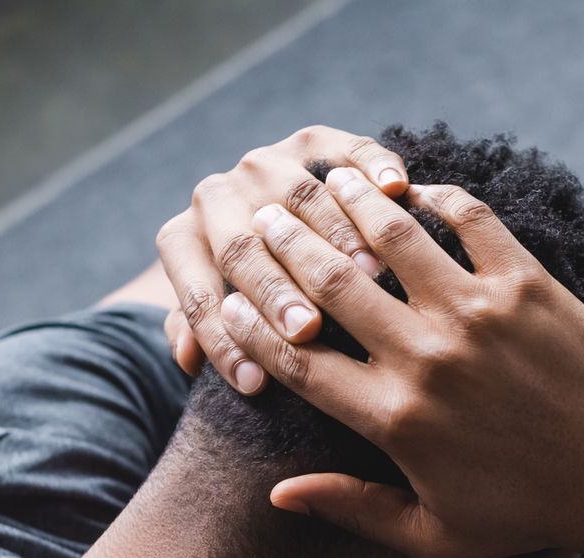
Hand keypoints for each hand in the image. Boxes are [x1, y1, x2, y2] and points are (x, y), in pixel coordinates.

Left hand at [156, 126, 410, 392]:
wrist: (267, 225)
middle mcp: (218, 193)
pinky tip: (397, 190)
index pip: (199, 294)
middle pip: (243, 243)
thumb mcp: (221, 322)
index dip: (224, 343)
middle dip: (274, 291)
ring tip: (366, 278)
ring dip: (334, 236)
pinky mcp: (316, 144)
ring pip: (299, 197)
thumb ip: (203, 336)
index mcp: (186, 239)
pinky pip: (347, 149)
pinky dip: (372, 165)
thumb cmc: (252, 300)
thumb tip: (188, 360)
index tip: (258, 386)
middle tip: (306, 329)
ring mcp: (267, 163)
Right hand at [236, 168, 583, 557]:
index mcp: (396, 419)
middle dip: (283, 247)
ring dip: (348, 203)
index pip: (299, 359)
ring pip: (391, 235)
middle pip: (328, 284)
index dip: (252, 326)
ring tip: (324, 183)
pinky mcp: (527, 285)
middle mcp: (428, 358)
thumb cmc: (527, 516)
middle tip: (261, 221)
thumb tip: (277, 494)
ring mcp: (478, 314)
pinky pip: (469, 218)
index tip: (229, 302)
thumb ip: (353, 509)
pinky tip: (412, 188)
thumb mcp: (435, 538)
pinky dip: (434, 195)